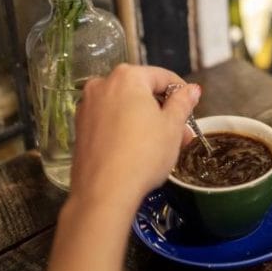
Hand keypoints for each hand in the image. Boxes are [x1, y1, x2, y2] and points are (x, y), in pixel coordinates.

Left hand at [44, 64, 200, 270]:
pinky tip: (139, 150)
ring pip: (125, 107)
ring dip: (146, 121)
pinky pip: (110, 121)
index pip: (162, 77)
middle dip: (164, 111)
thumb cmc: (144, 154)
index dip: (181, 92)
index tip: (192, 109)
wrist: (103, 193)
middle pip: (141, 92)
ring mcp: (87, 107)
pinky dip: (126, 129)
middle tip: (182, 134)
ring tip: (164, 145)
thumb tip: (192, 89)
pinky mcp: (79, 128)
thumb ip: (182, 103)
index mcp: (127, 76)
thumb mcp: (171, 127)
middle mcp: (102, 84)